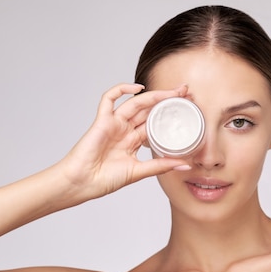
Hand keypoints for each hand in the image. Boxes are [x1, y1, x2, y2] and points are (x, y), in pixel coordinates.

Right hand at [57, 83, 191, 198]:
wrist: (81, 183)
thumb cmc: (104, 180)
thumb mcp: (138, 172)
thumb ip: (160, 166)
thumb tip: (185, 165)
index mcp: (134, 142)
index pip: (156, 124)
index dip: (171, 116)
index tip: (189, 109)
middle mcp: (125, 130)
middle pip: (149, 110)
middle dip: (168, 100)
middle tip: (186, 93)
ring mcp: (114, 124)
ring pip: (136, 103)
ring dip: (155, 95)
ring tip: (173, 92)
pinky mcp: (102, 120)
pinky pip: (109, 99)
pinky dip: (122, 89)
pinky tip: (138, 88)